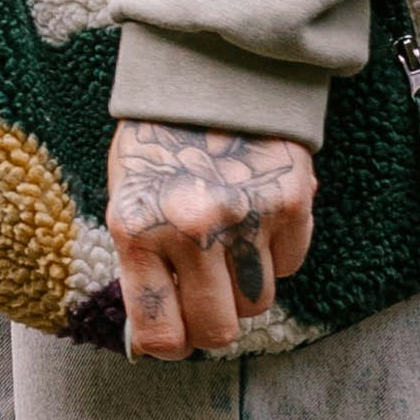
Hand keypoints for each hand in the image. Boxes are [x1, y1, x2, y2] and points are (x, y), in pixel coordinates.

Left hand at [106, 122, 317, 359]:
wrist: (208, 73)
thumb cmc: (157, 146)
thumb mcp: (127, 199)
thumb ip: (142, 266)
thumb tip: (159, 337)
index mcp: (138, 230)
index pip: (159, 331)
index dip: (170, 346)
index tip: (175, 340)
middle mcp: (192, 228)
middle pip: (219, 328)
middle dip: (212, 326)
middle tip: (208, 304)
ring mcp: (246, 216)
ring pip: (260, 302)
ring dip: (246, 288)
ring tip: (229, 249)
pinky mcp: (291, 200)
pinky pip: (291, 264)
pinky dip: (276, 253)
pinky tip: (257, 219)